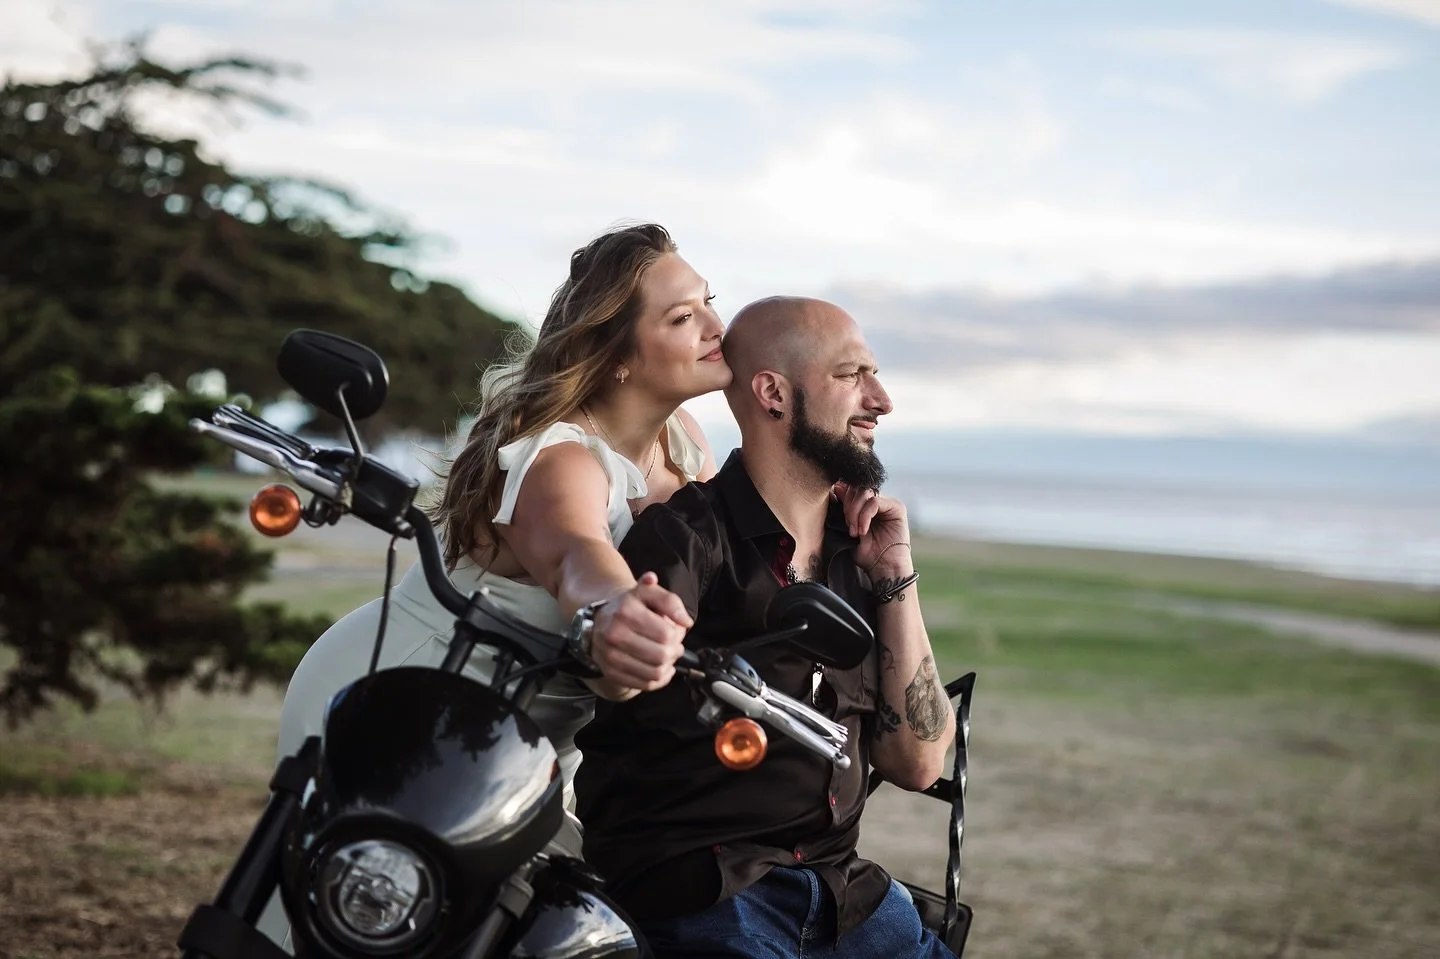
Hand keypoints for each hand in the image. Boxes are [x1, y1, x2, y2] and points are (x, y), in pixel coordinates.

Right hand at [589, 572, 691, 690]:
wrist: (601, 621)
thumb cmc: (630, 607)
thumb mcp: (649, 593)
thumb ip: (670, 601)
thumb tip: (686, 622)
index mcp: (626, 611)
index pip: (666, 634)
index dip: (677, 634)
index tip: (674, 632)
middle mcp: (614, 634)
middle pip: (662, 655)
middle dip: (674, 651)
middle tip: (674, 646)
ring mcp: (610, 656)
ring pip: (655, 672)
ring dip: (668, 666)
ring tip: (667, 656)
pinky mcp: (611, 673)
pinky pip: (645, 684)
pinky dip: (659, 679)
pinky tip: (661, 668)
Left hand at [836, 483, 912, 577]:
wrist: (883, 568)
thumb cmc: (866, 552)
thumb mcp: (848, 529)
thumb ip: (843, 510)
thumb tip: (834, 488)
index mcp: (864, 503)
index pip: (850, 488)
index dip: (841, 498)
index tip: (836, 515)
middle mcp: (876, 500)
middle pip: (856, 487)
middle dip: (847, 507)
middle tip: (847, 527)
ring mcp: (887, 502)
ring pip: (864, 492)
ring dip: (854, 512)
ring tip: (854, 531)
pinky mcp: (896, 507)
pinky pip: (875, 502)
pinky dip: (865, 516)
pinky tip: (862, 531)